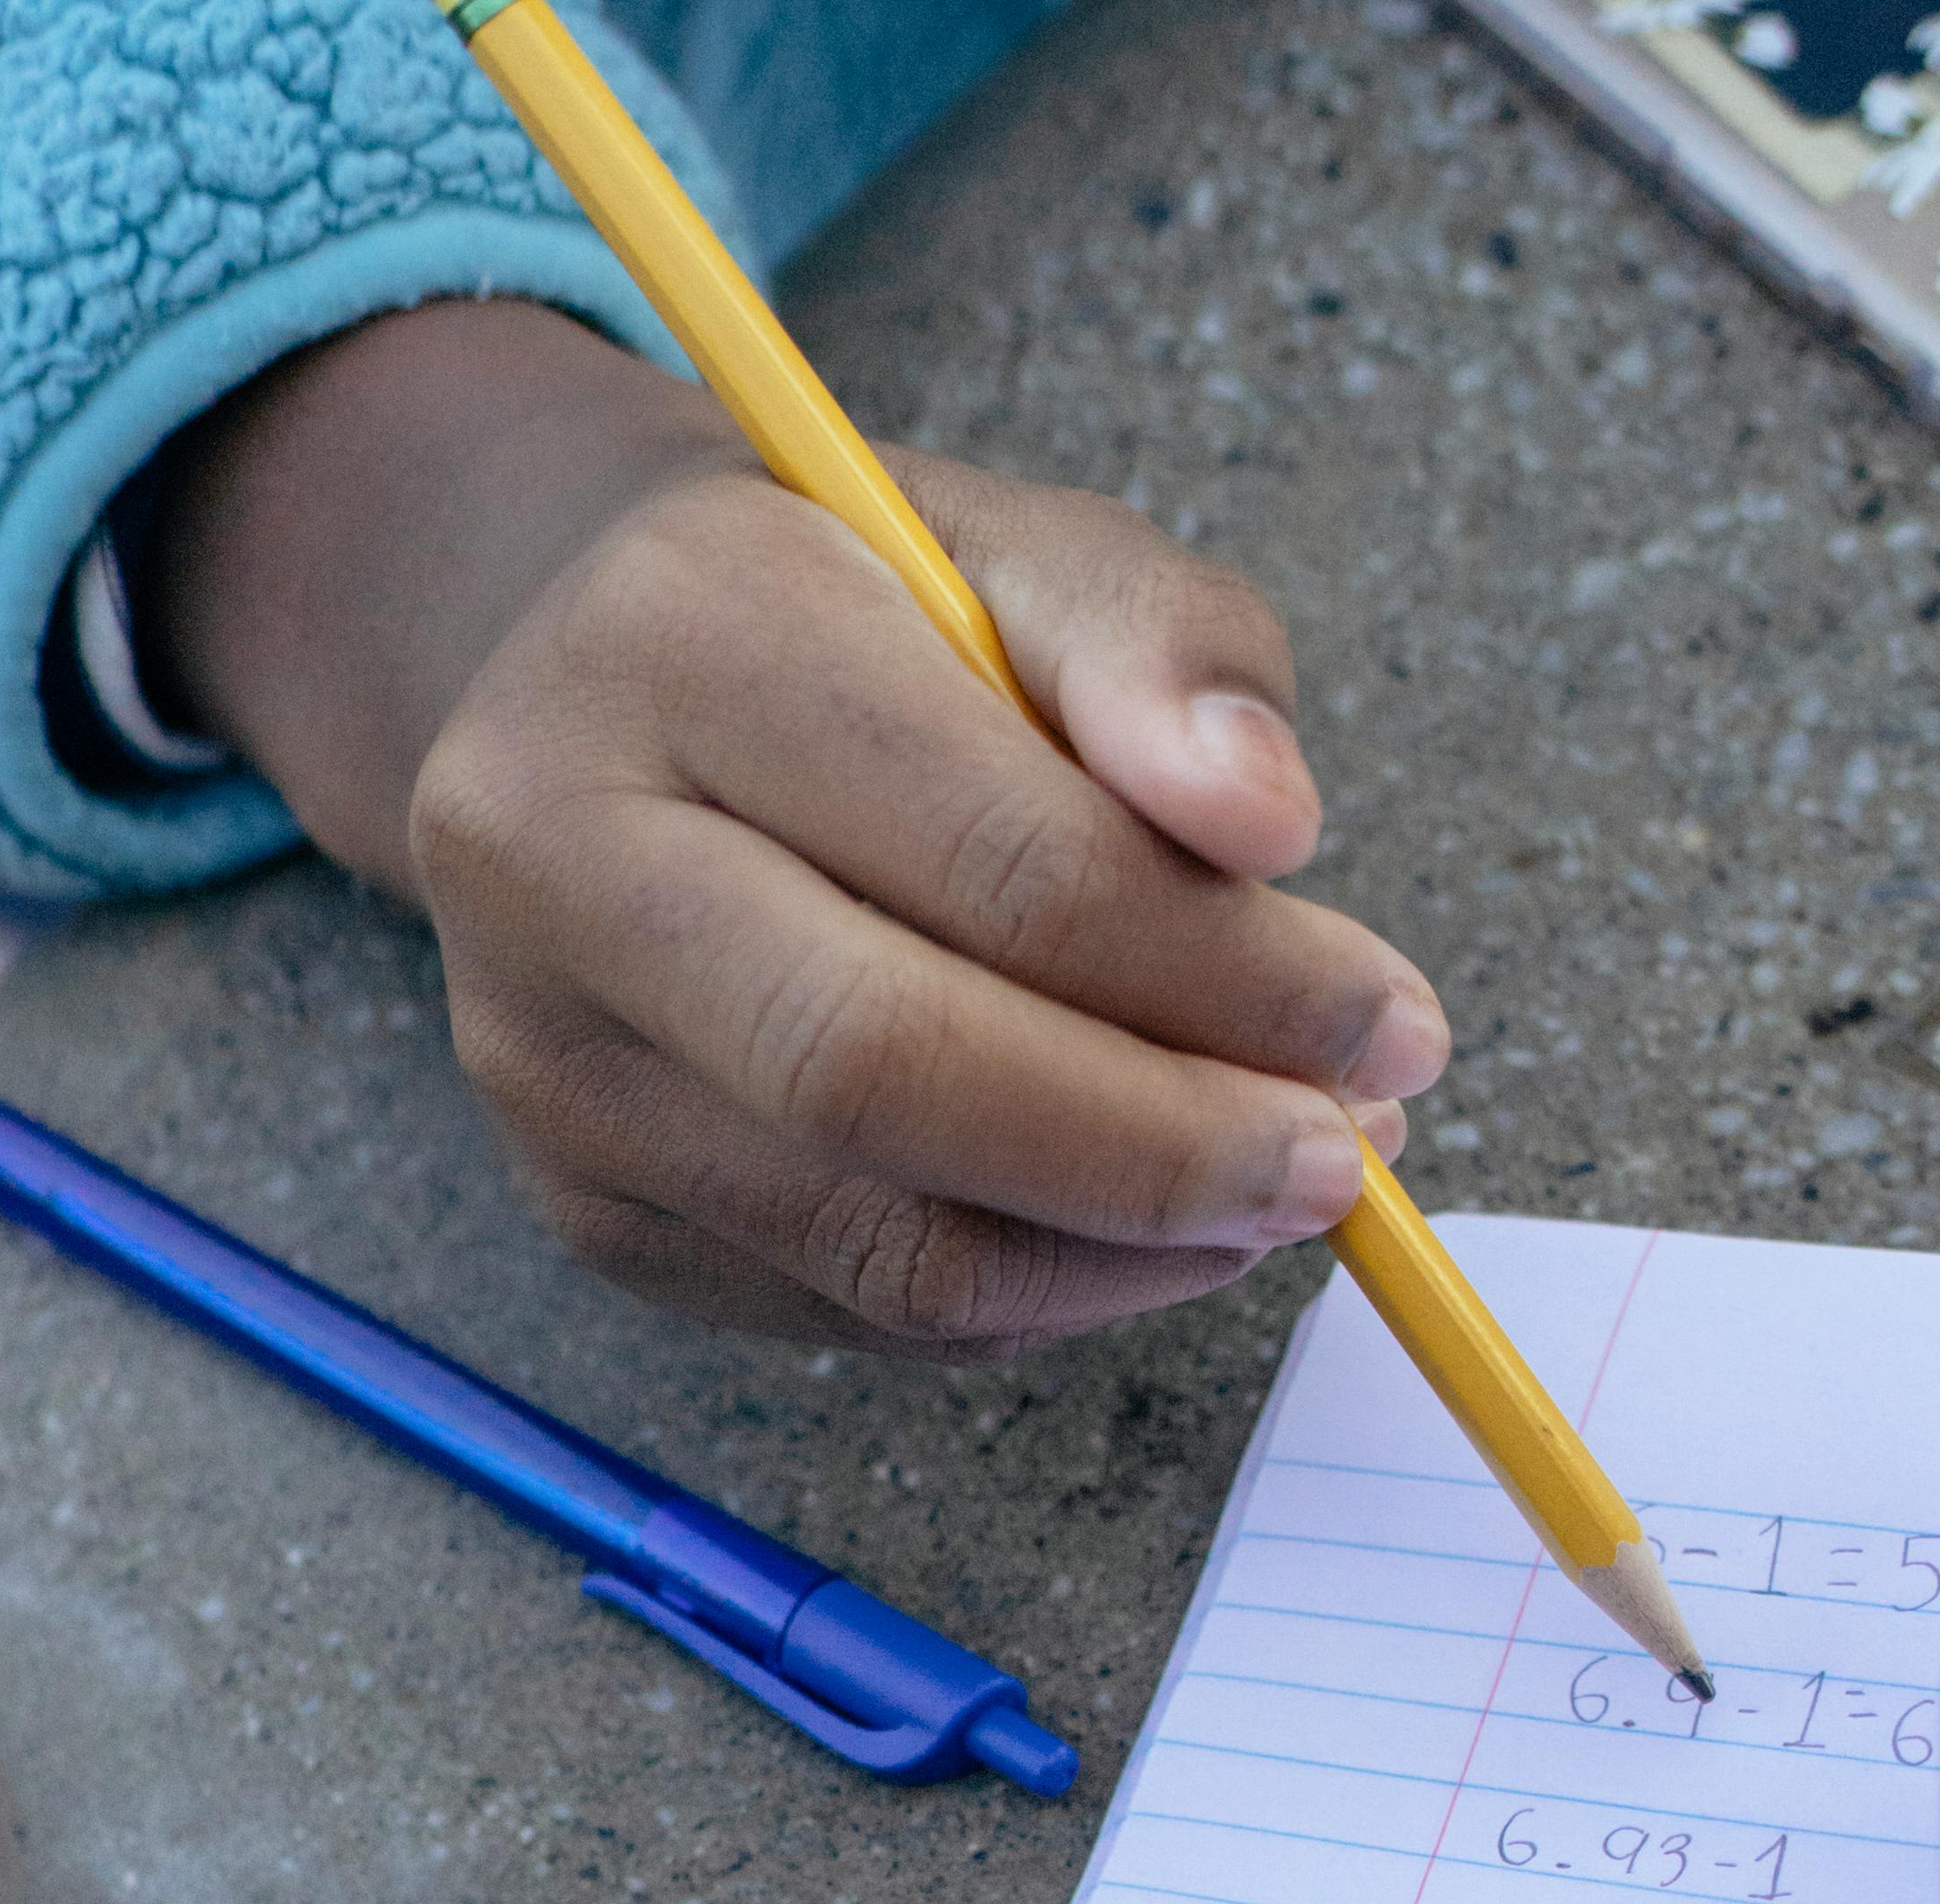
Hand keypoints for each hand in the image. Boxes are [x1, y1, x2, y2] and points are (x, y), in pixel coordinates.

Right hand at [152, 301, 1445, 1353]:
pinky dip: (1040, 1292)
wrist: (592, 685)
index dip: (1226, 974)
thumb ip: (1165, 653)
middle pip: (892, 1075)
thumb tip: (1270, 822)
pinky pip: (857, 1311)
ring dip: (1124, 1253)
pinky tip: (1139, 1225)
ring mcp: (548, 1057)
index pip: (998, 862)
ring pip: (879, 1241)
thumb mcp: (1027, 557)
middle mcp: (556, 852)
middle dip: (1164, 1148)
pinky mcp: (586, 1206)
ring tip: (1269, 1190)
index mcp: (678, 638)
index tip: (1391, 1021)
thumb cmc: (855, 618)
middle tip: (1342, 1159)